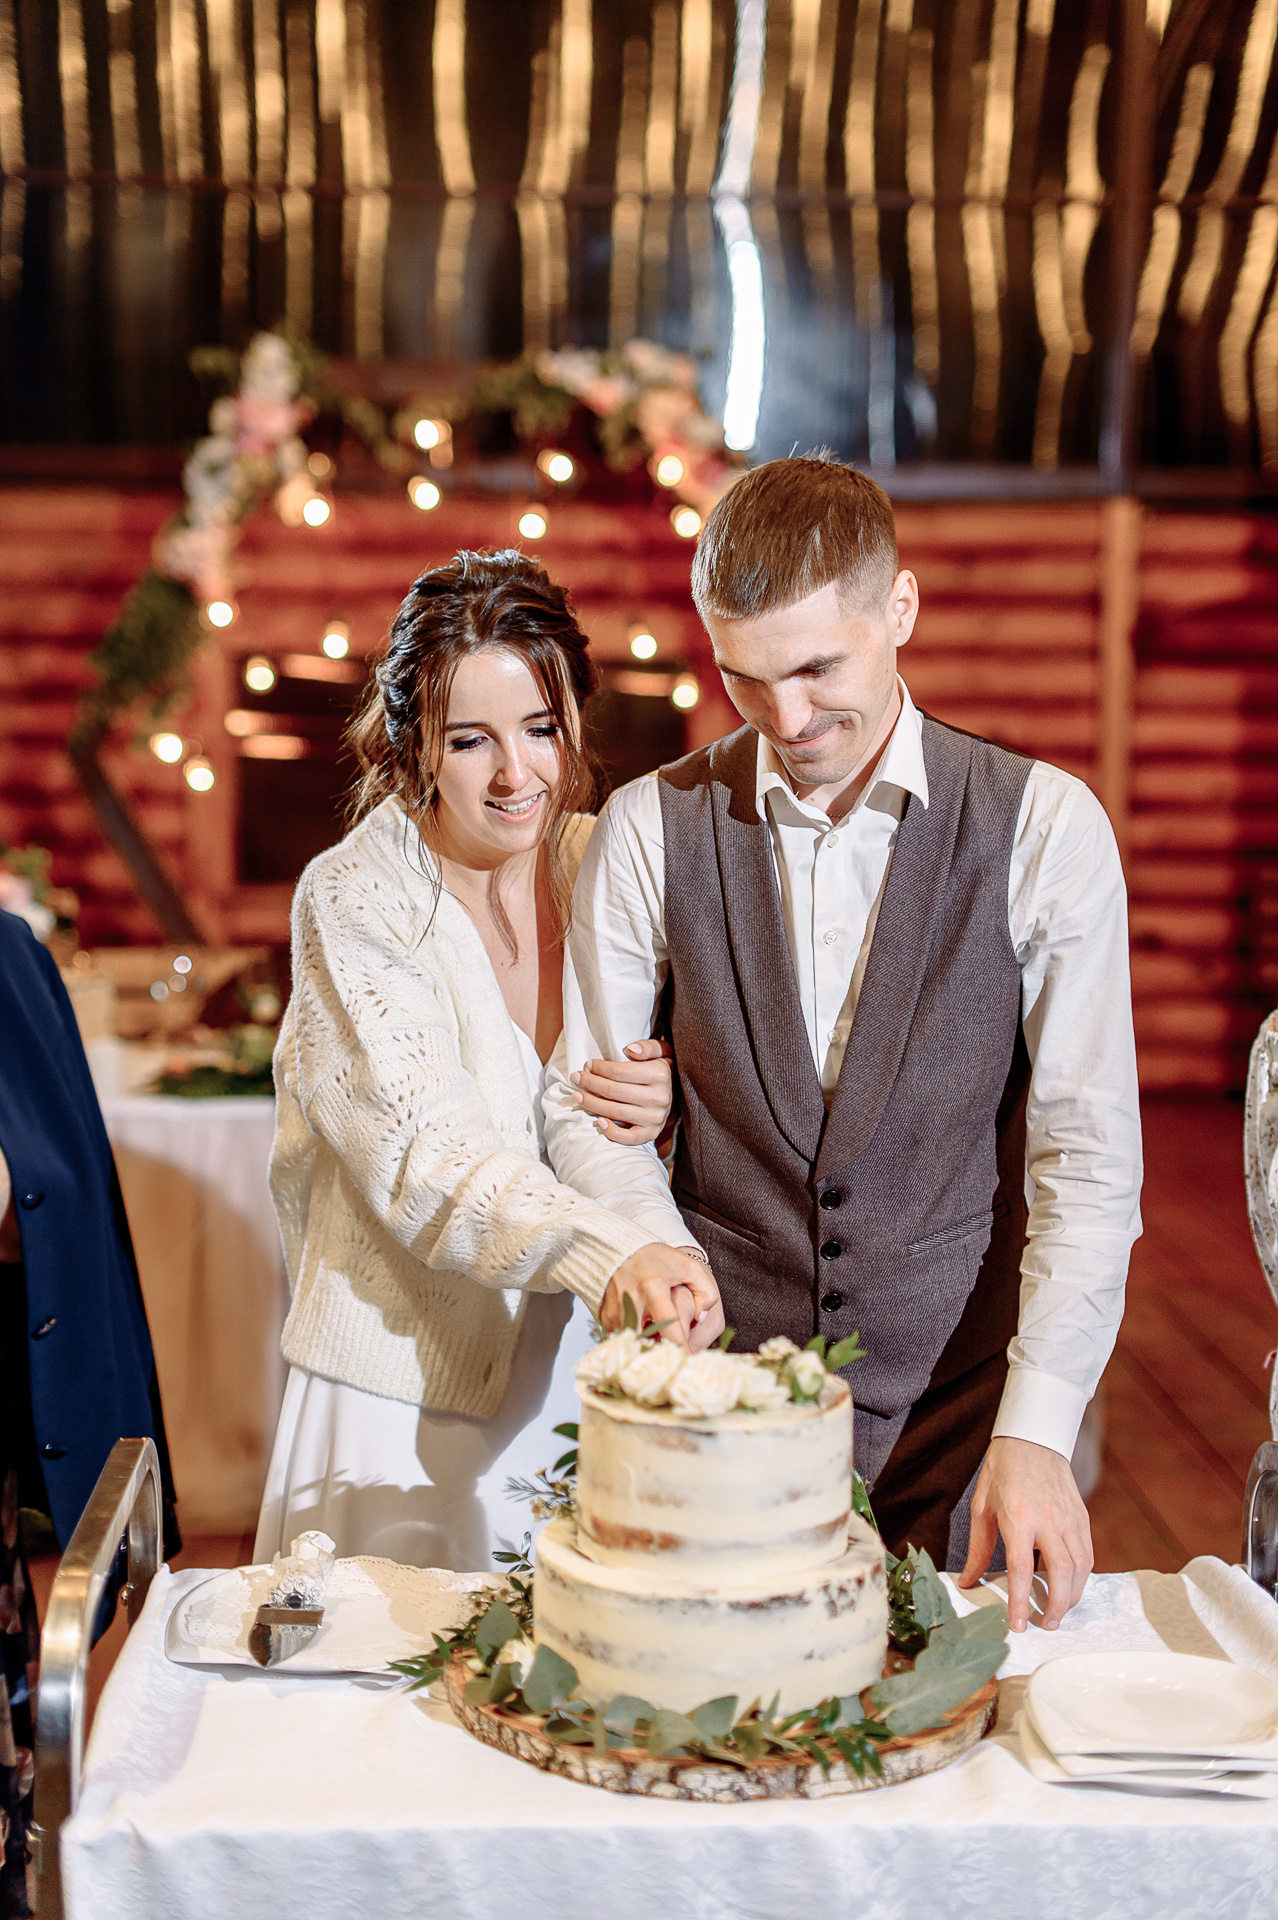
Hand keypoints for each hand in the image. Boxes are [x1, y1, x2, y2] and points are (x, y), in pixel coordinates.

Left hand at [571, 1038, 673, 1145]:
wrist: (676, 1095)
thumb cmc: (660, 1070)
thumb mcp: (660, 1051)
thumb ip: (648, 1046)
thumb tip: (630, 1049)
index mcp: (660, 1074)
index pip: (620, 1072)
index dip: (601, 1068)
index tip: (589, 1064)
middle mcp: (659, 1097)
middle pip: (614, 1091)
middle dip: (591, 1083)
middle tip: (576, 1077)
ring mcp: (655, 1118)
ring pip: (616, 1112)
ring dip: (592, 1104)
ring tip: (577, 1095)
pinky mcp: (651, 1133)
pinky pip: (629, 1138)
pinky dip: (612, 1132)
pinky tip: (599, 1122)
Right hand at [601, 1243, 724, 1351]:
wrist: (623, 1252)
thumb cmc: (660, 1261)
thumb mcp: (691, 1269)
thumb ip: (706, 1293)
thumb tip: (700, 1320)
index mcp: (653, 1289)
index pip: (671, 1333)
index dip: (682, 1351)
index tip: (689, 1359)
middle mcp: (631, 1303)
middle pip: (652, 1345)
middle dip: (663, 1351)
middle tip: (674, 1351)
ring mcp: (616, 1312)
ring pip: (638, 1346)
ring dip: (649, 1345)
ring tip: (658, 1333)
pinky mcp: (606, 1319)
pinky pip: (625, 1340)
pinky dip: (637, 1339)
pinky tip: (643, 1327)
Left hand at [958, 1436, 1092, 1632]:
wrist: (1033, 1437)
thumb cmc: (1003, 1470)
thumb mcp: (982, 1506)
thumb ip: (978, 1548)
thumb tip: (967, 1581)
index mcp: (1018, 1517)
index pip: (1022, 1569)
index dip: (1020, 1601)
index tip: (1018, 1625)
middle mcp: (1048, 1520)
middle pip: (1061, 1574)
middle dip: (1056, 1606)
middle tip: (1045, 1625)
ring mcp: (1069, 1518)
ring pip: (1081, 1567)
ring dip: (1072, 1596)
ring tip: (1057, 1611)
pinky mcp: (1082, 1516)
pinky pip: (1087, 1553)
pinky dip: (1082, 1576)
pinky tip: (1070, 1586)